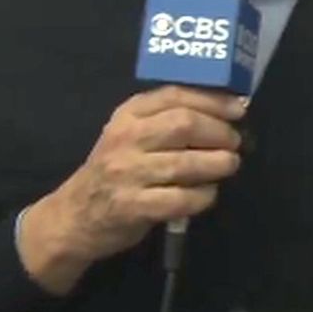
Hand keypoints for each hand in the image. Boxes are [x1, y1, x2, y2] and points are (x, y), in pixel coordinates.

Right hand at [17, 86, 246, 293]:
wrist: (74, 216)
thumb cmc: (116, 168)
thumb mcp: (131, 132)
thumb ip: (167, 117)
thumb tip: (226, 108)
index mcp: (128, 114)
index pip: (175, 96)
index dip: (213, 100)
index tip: (238, 109)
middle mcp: (126, 139)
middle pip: (184, 125)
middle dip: (219, 132)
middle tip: (234, 142)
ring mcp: (127, 173)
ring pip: (186, 163)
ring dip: (217, 164)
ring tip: (229, 165)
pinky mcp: (132, 207)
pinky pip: (181, 199)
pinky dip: (203, 196)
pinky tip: (208, 193)